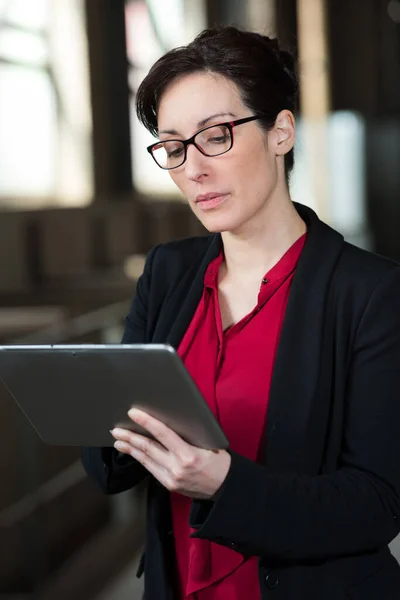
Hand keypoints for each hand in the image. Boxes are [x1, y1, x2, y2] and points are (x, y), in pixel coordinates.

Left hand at [110, 409, 230, 499]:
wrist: (226, 488)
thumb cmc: (219, 461)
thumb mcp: (208, 443)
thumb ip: (188, 434)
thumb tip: (166, 420)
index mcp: (189, 455)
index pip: (163, 434)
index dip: (146, 422)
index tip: (133, 413)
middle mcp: (177, 468)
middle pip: (148, 448)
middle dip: (130, 437)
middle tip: (116, 429)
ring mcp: (171, 479)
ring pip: (146, 460)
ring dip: (130, 449)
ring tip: (118, 440)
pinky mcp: (169, 485)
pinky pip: (151, 469)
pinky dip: (140, 459)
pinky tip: (133, 452)